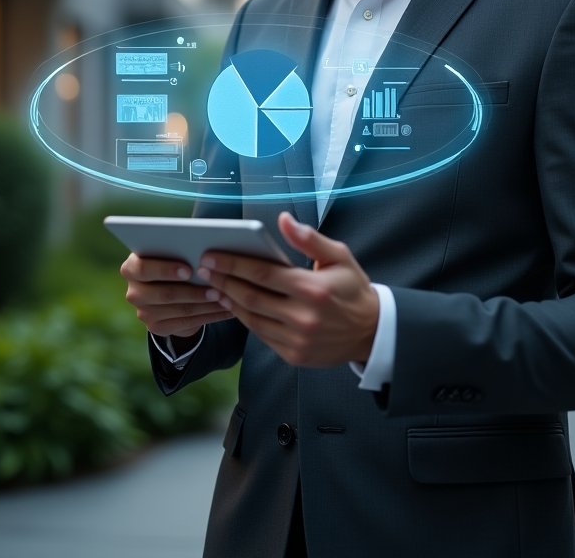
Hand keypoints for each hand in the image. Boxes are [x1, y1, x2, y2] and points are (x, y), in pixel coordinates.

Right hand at [120, 253, 236, 341]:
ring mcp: (144, 313)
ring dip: (207, 304)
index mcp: (131, 268)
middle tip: (218, 287)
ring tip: (227, 297)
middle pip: (164, 294)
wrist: (167, 290)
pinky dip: (210, 315)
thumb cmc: (172, 261)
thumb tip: (205, 249)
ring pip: (181, 310)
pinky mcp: (157, 328)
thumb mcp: (170, 253)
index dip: (165, 270)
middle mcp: (133, 293)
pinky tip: (226, 309)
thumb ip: (178, 250)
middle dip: (194, 291)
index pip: (143, 269)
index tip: (188, 270)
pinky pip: (188, 323)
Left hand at [197, 212, 379, 367]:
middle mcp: (303, 317)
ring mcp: (297, 340)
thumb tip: (283, 219)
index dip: (233, 264)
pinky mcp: (294, 355)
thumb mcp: (339, 256)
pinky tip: (234, 305)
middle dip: (223, 280)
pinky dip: (245, 319)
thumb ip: (309, 238)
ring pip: (252, 318)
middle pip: (251, 297)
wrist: (372, 332)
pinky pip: (261, 335)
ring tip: (213, 286)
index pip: (263, 274)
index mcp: (313, 289)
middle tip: (203, 268)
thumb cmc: (352, 288)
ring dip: (229, 301)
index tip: (211, 255)